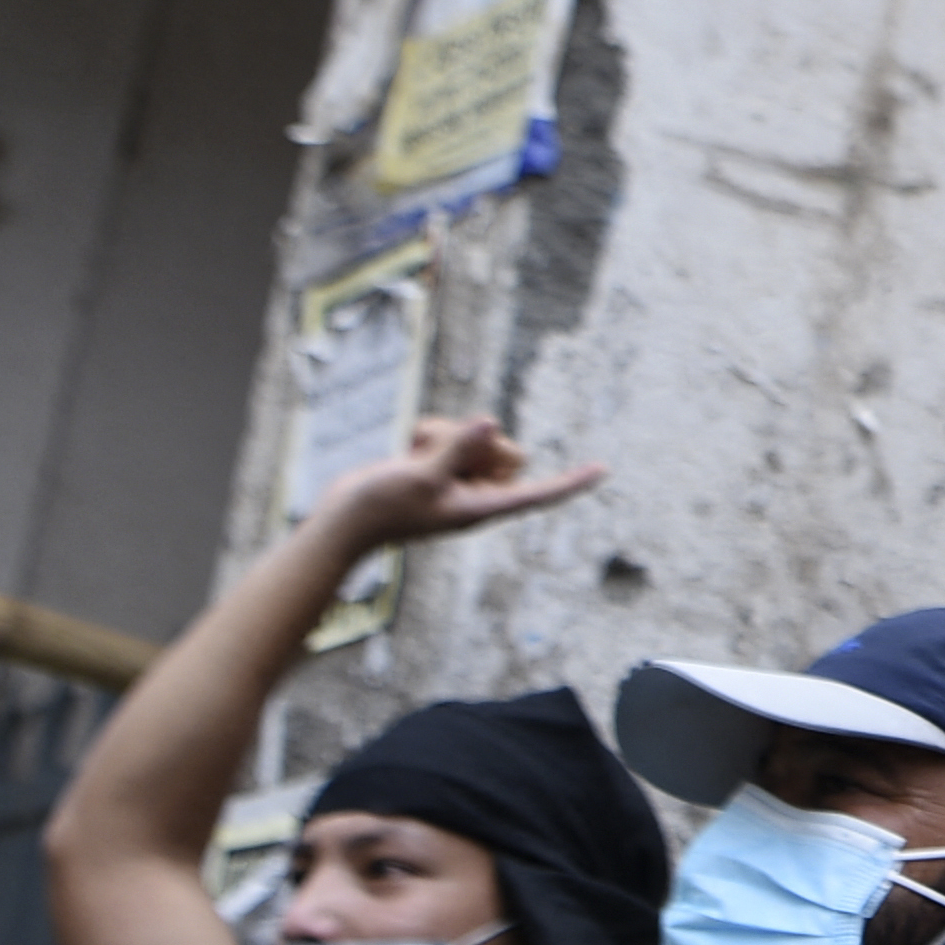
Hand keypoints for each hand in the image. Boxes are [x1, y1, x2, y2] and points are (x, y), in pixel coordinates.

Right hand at [316, 416, 603, 548]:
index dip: (571, 481)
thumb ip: (459, 448)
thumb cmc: (379, 508)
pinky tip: (406, 453)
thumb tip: (493, 423)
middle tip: (441, 459)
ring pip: (475, 439)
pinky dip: (427, 437)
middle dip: (477, 445)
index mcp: (482, 507)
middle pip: (508, 453)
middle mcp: (475, 494)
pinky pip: (448, 434)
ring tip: (416, 458)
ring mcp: (457, 479)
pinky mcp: (437, 465)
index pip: (538, 493)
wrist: (340, 521)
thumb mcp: (422, 476)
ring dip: (446, 438)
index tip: (603, 469)